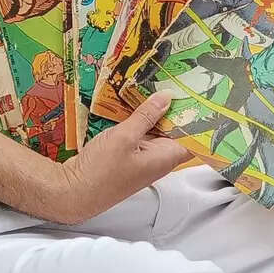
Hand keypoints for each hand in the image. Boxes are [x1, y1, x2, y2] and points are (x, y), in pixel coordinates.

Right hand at [32, 92, 189, 224]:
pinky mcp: (127, 155)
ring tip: (156, 83)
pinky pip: (139, 134)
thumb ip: (146, 116)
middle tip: (177, 80)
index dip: (198, 117)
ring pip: (155, 131)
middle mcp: (158, 159)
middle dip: (175, 108)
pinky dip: (138, 120)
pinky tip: (132, 101)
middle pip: (174, 130)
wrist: (73, 192)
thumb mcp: (124, 137)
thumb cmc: (101, 170)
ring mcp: (142, 157)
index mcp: (166, 157)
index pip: (193, 137)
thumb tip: (167, 97)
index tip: (200, 93)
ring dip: (153, 112)